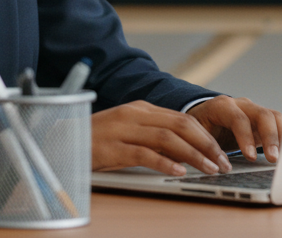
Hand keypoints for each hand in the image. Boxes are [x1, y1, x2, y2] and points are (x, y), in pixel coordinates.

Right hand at [92, 100, 230, 176]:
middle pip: (181, 125)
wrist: (58, 141)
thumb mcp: (127, 132)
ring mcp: (122, 131)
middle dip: (207, 144)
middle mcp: (133, 115)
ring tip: (209, 169)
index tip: (221, 153)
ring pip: (168, 139)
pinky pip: (144, 154)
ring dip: (194, 155)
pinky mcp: (112, 148)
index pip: (182, 118)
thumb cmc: (94, 139)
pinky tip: (179, 172)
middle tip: (222, 163)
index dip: (206, 136)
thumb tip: (183, 149)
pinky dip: (165, 163)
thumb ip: (151, 134)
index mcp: (139, 109)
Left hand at [186, 96, 281, 163]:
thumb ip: (206, 148)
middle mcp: (240, 105)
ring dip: (281, 138)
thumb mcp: (196, 136)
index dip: (246, 137)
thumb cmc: (198, 128)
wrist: (202, 117)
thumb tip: (216, 167)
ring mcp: (253, 111)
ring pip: (274, 117)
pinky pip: (277, 124)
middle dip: (270, 137)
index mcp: (221, 107)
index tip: (251, 157)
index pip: (237, 118)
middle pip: (262, 114)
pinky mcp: (262, 120)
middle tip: (273, 159)